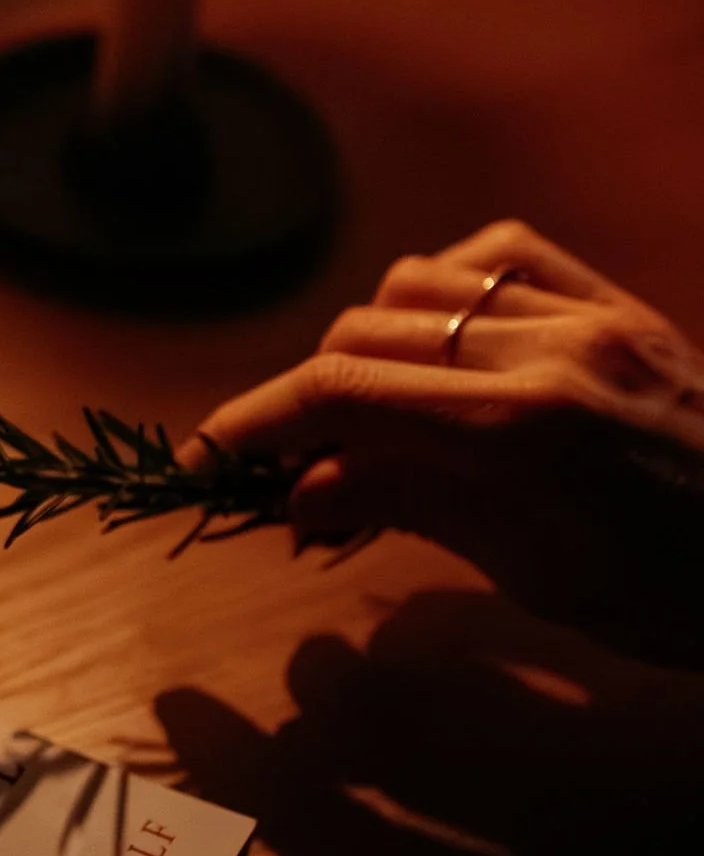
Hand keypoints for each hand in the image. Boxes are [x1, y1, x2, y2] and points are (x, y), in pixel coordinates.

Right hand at [192, 220, 703, 668]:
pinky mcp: (620, 302)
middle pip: (365, 336)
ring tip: (371, 424)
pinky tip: (443, 351)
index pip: (344, 394)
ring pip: (418, 285)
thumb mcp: (546, 579)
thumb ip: (417, 512)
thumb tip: (298, 493)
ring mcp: (591, 313)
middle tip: (288, 480)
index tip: (200, 464)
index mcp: (528, 431)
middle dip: (301, 401)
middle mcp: (552, 348)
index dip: (252, 423)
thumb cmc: (689, 600)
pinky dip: (444, 293)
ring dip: (369, 346)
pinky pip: (498, 255)